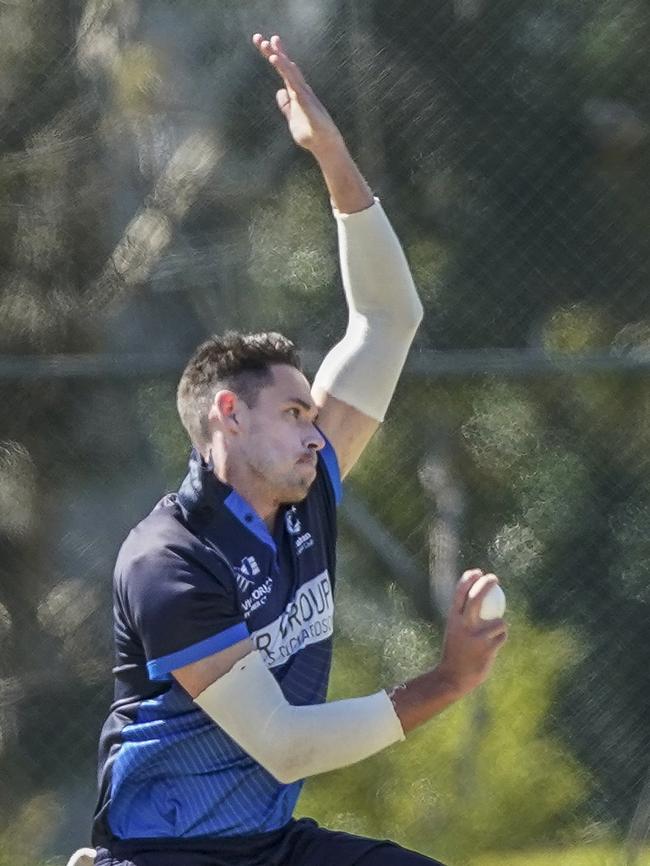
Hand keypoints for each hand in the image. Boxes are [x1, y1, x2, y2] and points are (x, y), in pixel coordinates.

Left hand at [252, 33, 343, 157]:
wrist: (324, 145)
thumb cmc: (310, 133)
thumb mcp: (292, 119)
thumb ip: (286, 105)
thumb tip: (279, 92)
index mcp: (296, 92)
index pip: (283, 71)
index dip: (273, 56)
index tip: (263, 43)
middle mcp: (300, 89)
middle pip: (285, 66)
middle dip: (273, 51)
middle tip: (258, 37)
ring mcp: (304, 94)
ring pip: (289, 71)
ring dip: (278, 56)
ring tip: (267, 43)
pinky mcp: (306, 101)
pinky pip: (293, 81)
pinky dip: (284, 69)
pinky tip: (275, 59)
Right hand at [437, 569, 507, 696]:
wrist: (453, 677)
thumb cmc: (456, 651)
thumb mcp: (455, 630)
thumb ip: (463, 615)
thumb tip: (475, 595)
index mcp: (453, 618)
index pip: (460, 592)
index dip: (469, 578)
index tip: (477, 571)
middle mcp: (463, 625)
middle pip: (476, 597)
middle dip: (486, 583)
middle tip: (494, 578)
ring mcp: (475, 636)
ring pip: (498, 621)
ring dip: (501, 624)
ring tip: (496, 631)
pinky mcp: (487, 648)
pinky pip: (501, 636)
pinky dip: (501, 637)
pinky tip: (496, 643)